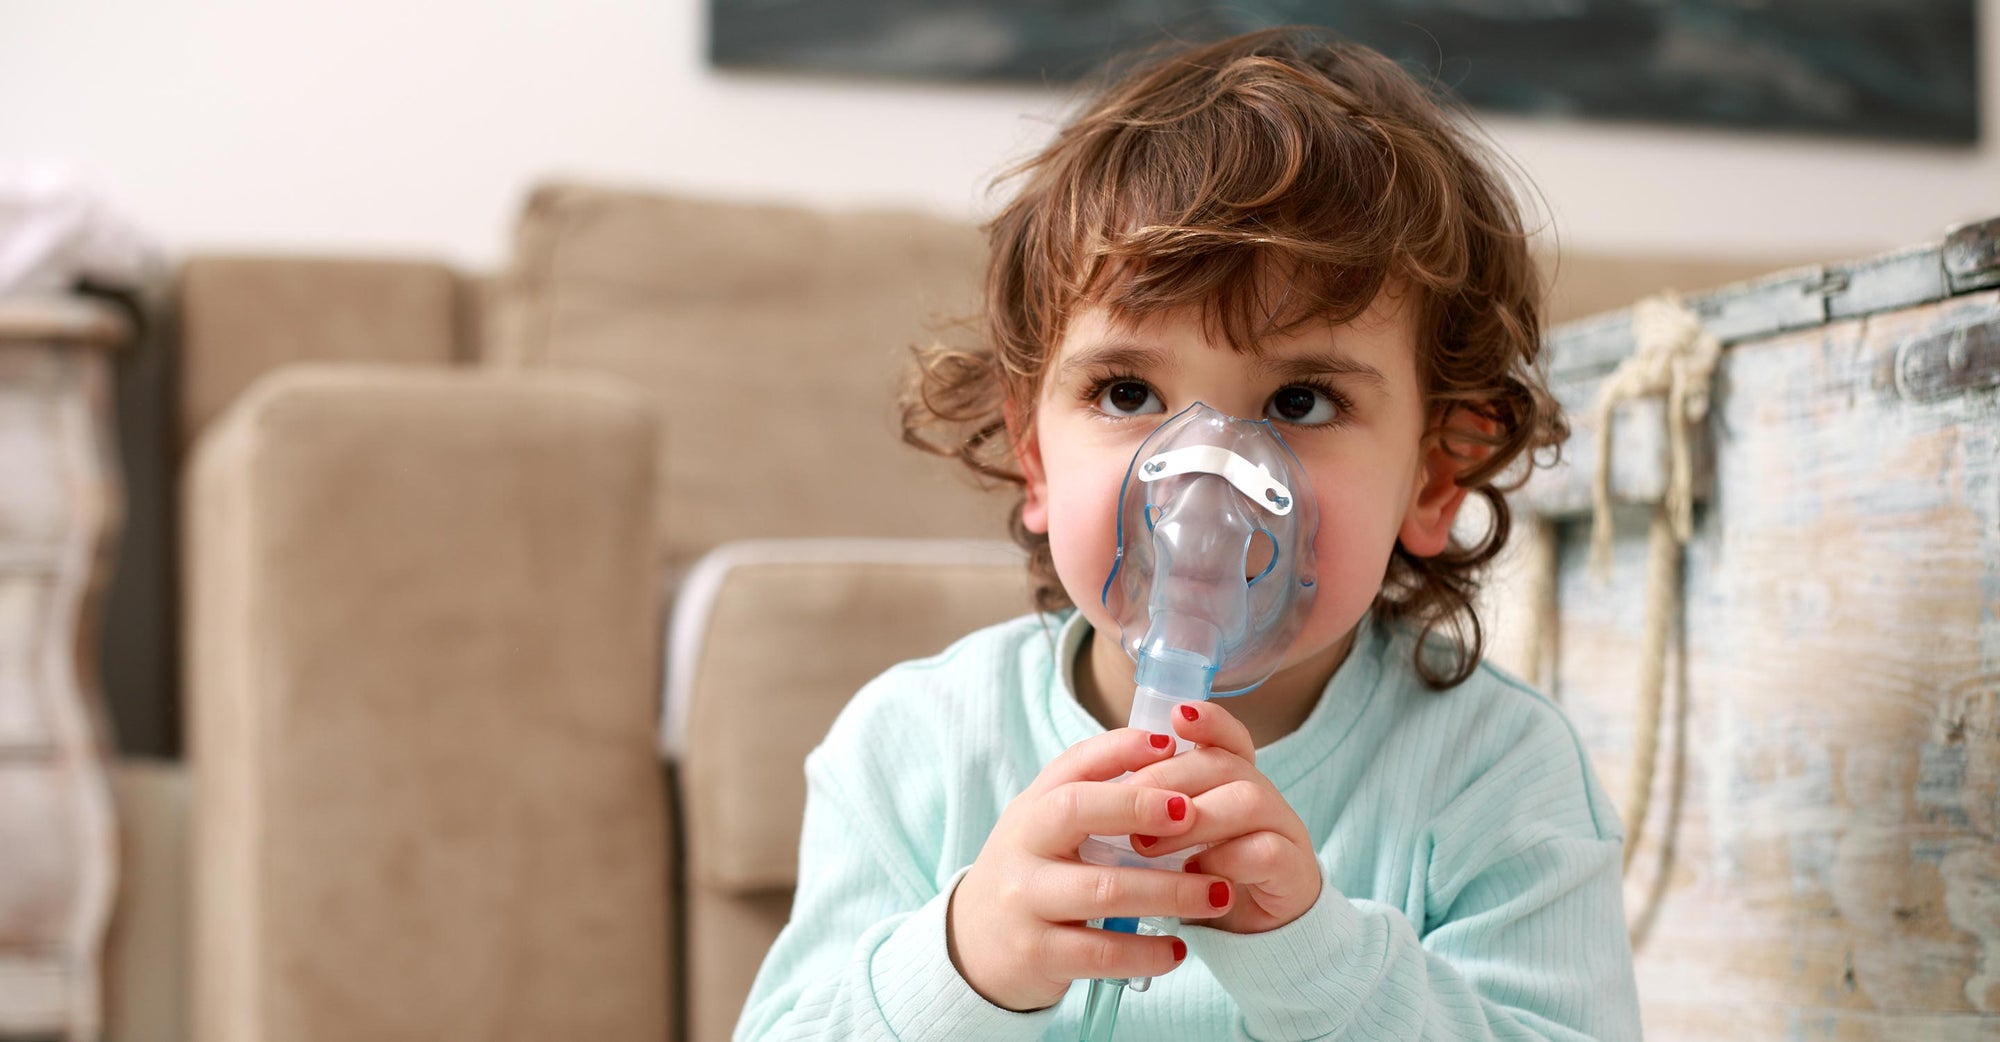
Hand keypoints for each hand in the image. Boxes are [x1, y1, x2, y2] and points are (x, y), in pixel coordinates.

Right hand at [947, 727, 1234, 1011]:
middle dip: (1138, 807)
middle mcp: (1022, 847)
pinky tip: (1179, 950)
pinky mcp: (1038, 955)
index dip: (1119, 750)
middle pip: (1077, 812)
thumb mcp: (1045, 825)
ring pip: (1103, 890)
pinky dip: (1147, 952)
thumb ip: (1093, 789)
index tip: (1168, 744)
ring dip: (1169, 891)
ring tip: (1219, 894)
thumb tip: (1162, 748)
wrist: (974, 947)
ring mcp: (1026, 902)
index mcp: (1031, 808)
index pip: (1071, 765)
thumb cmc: (1031, 873)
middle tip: (1195, 814)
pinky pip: (1101, 952)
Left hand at [1123, 700, 1322, 933]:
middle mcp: (1264, 798)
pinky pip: (1266, 852)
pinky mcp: (1294, 874)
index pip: (1229, 737)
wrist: (1248, 937)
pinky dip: (1224, 859)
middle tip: (1125, 808)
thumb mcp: (1169, 840)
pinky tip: (1192, 872)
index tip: (1175, 716)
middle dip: (1169, 779)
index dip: (1207, 721)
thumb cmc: (1199, 878)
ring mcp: (1285, 833)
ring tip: (1146, 846)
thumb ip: (1149, 811)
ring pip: (1249, 800)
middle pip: (1225, 764)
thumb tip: (1093, 791)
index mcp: (1234, 782)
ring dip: (1194, 818)